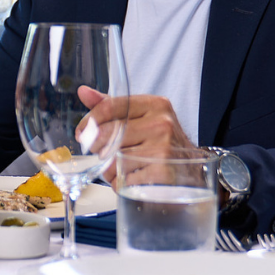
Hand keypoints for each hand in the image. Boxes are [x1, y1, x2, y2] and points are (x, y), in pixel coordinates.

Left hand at [77, 89, 193, 184]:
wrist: (192, 170)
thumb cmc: (162, 143)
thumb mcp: (142, 118)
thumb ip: (111, 105)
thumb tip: (83, 91)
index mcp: (155, 105)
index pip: (109, 106)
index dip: (88, 122)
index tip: (82, 134)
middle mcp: (161, 124)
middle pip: (107, 134)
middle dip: (97, 148)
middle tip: (101, 154)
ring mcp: (164, 148)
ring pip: (113, 160)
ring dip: (108, 170)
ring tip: (119, 169)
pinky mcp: (163, 172)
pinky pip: (125, 179)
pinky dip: (121, 183)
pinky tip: (130, 179)